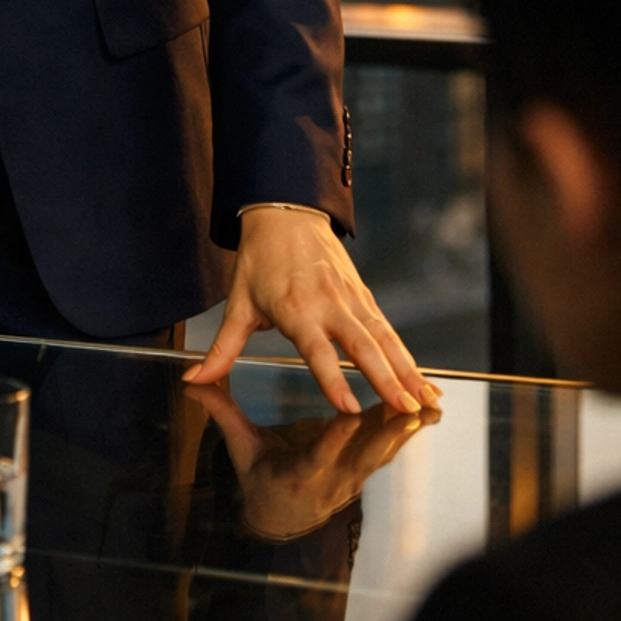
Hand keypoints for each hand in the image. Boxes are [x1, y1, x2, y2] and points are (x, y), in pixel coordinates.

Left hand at [185, 205, 441, 414]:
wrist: (285, 212)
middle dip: (386, 379)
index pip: (316, 350)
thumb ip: (222, 349)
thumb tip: (194, 380)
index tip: (348, 407)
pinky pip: (389, 329)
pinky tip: (422, 379)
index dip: (332, 379)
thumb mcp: (237, 304)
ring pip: (384, 338)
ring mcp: (350, 298)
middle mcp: (328, 303)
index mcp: (295, 308)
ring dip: (407, 370)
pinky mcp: (363, 295)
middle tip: (405, 409)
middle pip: (362, 345)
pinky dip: (408, 355)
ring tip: (426, 400)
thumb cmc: (259, 260)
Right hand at [199, 383, 436, 539]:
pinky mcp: (364, 472)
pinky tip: (429, 413)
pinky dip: (408, 432)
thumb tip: (192, 384)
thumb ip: (224, 415)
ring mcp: (351, 480)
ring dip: (406, 432)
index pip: (316, 455)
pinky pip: (388, 451)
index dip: (333, 439)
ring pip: (383, 454)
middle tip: (409, 411)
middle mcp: (330, 482)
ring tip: (429, 407)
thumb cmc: (259, 480)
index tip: (347, 417)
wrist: (281, 520)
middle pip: (363, 457)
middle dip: (387, 435)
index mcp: (298, 475)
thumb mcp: (242, 450)